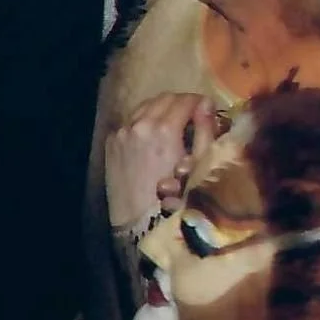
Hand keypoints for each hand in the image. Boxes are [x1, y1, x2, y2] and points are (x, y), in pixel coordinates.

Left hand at [105, 93, 215, 229]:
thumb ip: (205, 132)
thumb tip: (206, 104)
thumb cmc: (176, 198)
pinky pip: (131, 121)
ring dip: (161, 109)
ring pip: (145, 106)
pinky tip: (153, 136)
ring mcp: (122, 131)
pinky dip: (144, 121)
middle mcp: (139, 124)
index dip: (200, 103)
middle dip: (181, 103)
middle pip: (164, 98)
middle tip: (193, 115)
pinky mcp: (111, 141)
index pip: (185, 100)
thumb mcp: (198, 165)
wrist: (137, 221)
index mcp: (164, 129)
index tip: (207, 110)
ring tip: (174, 123)